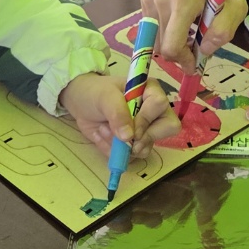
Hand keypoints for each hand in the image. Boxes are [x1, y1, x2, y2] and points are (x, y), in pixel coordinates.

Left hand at [60, 72, 179, 157]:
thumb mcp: (104, 97)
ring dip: (122, 145)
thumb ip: (117, 113)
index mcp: (150, 91)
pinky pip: (131, 157)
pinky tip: (104, 136)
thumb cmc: (95, 92)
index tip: (130, 126)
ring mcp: (144, 129)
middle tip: (125, 139)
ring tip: (105, 130)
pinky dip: (114, 152)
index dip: (146, 118)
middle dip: (144, 138)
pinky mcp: (133, 144)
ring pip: (147, 147)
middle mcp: (153, 111)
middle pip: (168, 127)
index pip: (160, 105)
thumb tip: (129, 137)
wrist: (79, 102)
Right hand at [140, 0, 246, 68]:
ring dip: (171, 41)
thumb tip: (203, 51)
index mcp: (184, 1)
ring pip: (154, 37)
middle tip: (194, 49)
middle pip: (161, 45)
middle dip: (178, 53)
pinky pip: (151, 25)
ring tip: (189, 31)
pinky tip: (180, 19)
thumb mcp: (237, 6)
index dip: (182, 61)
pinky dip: (165, 29)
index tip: (194, 64)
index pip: (171, 45)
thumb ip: (223, 31)